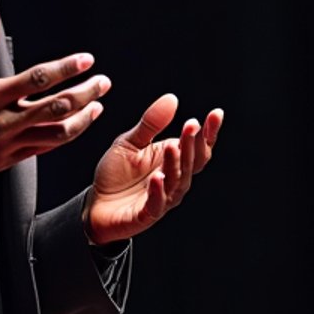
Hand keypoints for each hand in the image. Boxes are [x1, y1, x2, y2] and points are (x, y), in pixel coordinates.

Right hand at [0, 13, 110, 190]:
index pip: (37, 79)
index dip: (65, 68)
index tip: (84, 60)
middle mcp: (3, 121)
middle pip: (56, 106)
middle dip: (85, 93)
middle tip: (102, 82)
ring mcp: (7, 143)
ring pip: (56, 134)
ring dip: (81, 119)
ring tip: (97, 106)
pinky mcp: (6, 160)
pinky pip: (43, 149)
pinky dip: (62, 137)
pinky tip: (73, 127)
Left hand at [83, 94, 222, 245]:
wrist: (96, 203)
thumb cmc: (117, 173)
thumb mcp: (130, 141)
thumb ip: (151, 123)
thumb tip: (172, 98)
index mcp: (174, 161)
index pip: (199, 147)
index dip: (209, 132)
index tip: (216, 114)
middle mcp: (174, 179)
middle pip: (191, 162)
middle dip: (192, 144)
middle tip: (191, 125)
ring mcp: (163, 198)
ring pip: (176, 181)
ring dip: (176, 164)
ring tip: (173, 146)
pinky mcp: (146, 214)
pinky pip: (156, 203)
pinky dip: (158, 191)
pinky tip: (157, 177)